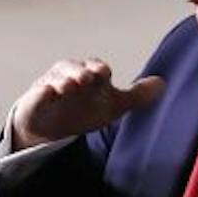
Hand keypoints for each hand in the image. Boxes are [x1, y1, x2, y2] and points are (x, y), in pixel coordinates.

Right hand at [9, 59, 164, 150]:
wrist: (50, 128)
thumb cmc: (82, 109)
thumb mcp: (112, 105)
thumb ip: (136, 96)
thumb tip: (163, 84)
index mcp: (89, 76)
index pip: (95, 68)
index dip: (98, 69)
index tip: (103, 73)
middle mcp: (69, 76)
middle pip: (74, 69)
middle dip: (81, 72)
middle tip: (87, 77)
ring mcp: (51, 87)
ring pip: (55, 79)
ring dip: (63, 80)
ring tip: (69, 86)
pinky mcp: (34, 101)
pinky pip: (37, 95)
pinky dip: (41, 93)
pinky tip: (47, 93)